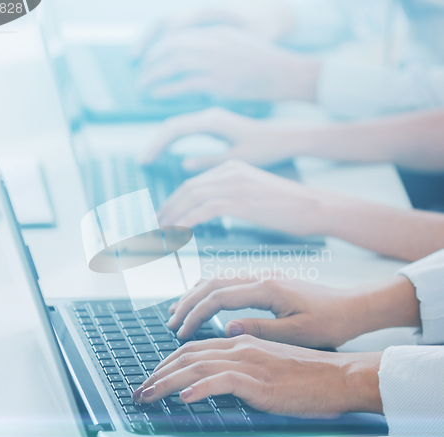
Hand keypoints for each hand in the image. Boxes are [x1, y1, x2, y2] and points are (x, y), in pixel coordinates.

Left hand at [132, 335, 383, 416]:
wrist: (338, 375)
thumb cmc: (307, 373)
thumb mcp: (270, 363)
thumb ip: (244, 364)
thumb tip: (220, 375)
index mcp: (241, 342)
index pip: (194, 348)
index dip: (169, 362)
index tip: (154, 377)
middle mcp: (240, 347)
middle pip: (188, 355)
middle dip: (158, 372)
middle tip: (141, 390)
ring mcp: (249, 363)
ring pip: (197, 366)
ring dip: (167, 382)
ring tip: (147, 395)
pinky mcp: (260, 381)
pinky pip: (222, 382)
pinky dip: (200, 388)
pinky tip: (185, 398)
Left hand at [137, 26, 319, 101]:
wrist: (285, 72)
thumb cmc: (264, 63)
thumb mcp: (236, 44)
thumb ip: (214, 46)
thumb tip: (195, 56)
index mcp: (215, 31)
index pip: (177, 34)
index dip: (158, 46)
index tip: (148, 58)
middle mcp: (212, 42)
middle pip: (171, 46)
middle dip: (151, 60)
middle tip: (141, 73)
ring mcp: (215, 61)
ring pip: (173, 63)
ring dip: (154, 74)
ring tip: (143, 85)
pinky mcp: (219, 82)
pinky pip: (184, 84)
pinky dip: (167, 89)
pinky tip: (157, 94)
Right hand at [142, 107, 308, 169]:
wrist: (286, 137)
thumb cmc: (266, 148)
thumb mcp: (237, 159)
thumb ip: (209, 161)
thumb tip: (183, 163)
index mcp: (213, 122)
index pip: (174, 129)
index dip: (156, 145)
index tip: (144, 161)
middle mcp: (209, 116)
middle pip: (172, 125)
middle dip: (155, 143)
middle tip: (142, 162)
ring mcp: (212, 118)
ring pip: (178, 125)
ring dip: (163, 140)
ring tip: (150, 157)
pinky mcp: (215, 123)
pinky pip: (188, 128)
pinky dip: (174, 139)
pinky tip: (169, 150)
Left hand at [157, 160, 326, 234]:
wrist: (316, 207)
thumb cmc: (290, 208)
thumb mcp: (256, 197)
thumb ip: (233, 198)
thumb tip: (215, 209)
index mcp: (233, 168)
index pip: (194, 183)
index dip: (175, 201)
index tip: (164, 216)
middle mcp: (230, 171)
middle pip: (188, 189)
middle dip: (168, 209)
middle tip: (154, 226)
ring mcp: (235, 183)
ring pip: (191, 198)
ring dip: (172, 217)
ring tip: (161, 233)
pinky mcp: (241, 199)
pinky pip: (204, 210)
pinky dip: (186, 222)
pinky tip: (179, 233)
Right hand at [166, 277, 363, 346]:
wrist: (352, 307)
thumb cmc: (330, 322)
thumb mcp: (297, 333)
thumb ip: (261, 330)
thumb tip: (226, 329)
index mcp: (266, 289)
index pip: (218, 297)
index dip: (195, 314)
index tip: (181, 332)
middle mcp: (261, 277)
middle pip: (212, 284)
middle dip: (188, 302)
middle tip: (170, 322)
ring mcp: (263, 277)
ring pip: (218, 280)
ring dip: (196, 294)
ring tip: (178, 311)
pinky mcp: (267, 282)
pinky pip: (230, 282)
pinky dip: (210, 291)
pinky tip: (204, 301)